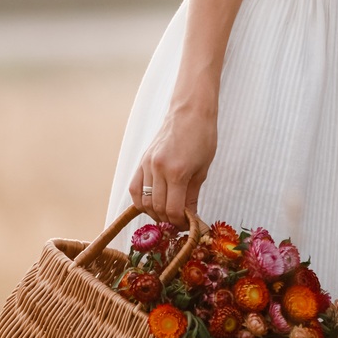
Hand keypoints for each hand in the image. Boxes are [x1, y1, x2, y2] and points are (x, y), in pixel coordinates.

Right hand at [129, 99, 217, 227]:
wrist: (189, 112)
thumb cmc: (202, 137)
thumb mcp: (202, 169)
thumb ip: (192, 196)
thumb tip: (190, 218)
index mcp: (177, 172)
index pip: (173, 210)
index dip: (180, 223)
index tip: (188, 225)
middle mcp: (158, 169)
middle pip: (157, 208)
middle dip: (169, 220)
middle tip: (179, 222)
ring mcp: (147, 165)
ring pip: (144, 201)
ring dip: (154, 213)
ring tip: (167, 214)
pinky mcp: (141, 161)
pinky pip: (134, 188)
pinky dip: (140, 201)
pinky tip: (151, 205)